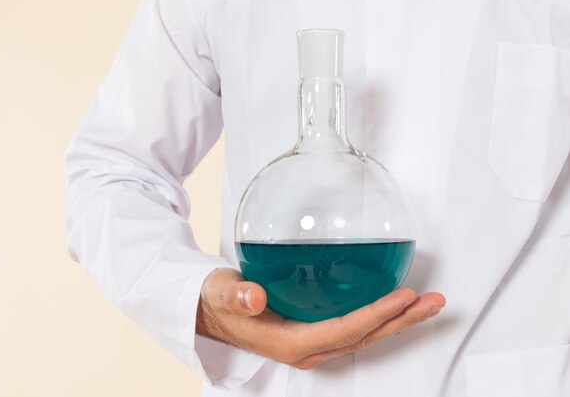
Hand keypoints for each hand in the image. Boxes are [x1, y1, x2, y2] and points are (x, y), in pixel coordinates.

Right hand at [196, 268, 445, 369]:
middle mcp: (308, 348)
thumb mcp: (221, 294)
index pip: (344, 330)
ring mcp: (313, 343)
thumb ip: (236, 297)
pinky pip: (354, 327)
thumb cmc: (217, 302)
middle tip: (433, 302)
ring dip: (397, 320)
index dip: (376, 316)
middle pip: (364, 337)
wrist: (210, 312)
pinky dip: (379, 315)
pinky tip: (393, 301)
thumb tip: (254, 298)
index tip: (403, 298)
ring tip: (426, 302)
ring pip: (363, 335)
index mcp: (291, 343)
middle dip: (401, 322)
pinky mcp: (314, 332)